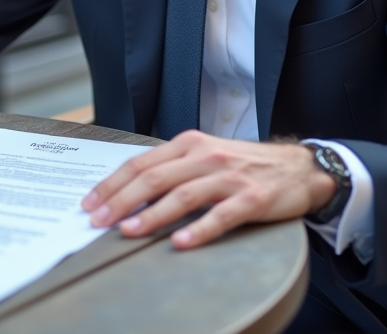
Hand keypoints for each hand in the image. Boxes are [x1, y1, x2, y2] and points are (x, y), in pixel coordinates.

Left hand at [81, 130, 334, 248]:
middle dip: (121, 200)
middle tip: (98, 221)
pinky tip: (180, 244)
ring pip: (182, 195)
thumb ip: (171, 169)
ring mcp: (230, 177)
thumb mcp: (203, 155)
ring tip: (128, 232)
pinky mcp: (253, 198)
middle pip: (154, 178)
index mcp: (189, 143)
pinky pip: (221, 216)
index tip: (89, 203)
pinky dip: (199, 230)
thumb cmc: (243, 164)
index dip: (112, 184)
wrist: (297, 167)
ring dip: (152, 215)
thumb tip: (129, 192)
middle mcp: (206, 156)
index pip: (141, 163)